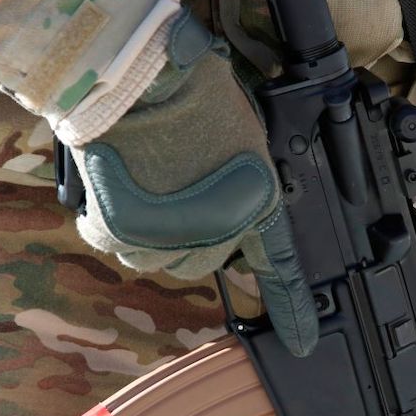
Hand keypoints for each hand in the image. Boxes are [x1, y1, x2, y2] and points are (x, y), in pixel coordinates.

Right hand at [73, 10, 317, 356]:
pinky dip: (113, 223)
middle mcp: (214, 233)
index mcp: (257, 206)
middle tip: (182, 193)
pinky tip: (115, 193)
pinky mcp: (119, 231)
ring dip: (153, 233)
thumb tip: (225, 188)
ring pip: (159, 258)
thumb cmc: (196, 89)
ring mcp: (165, 238)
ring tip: (146, 186)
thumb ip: (243, 177)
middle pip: (205, 261)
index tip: (302, 342)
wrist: (141, 73)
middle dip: (196, 235)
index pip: (280, 267)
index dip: (293, 308)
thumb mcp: (244, 134)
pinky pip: (117, 243)